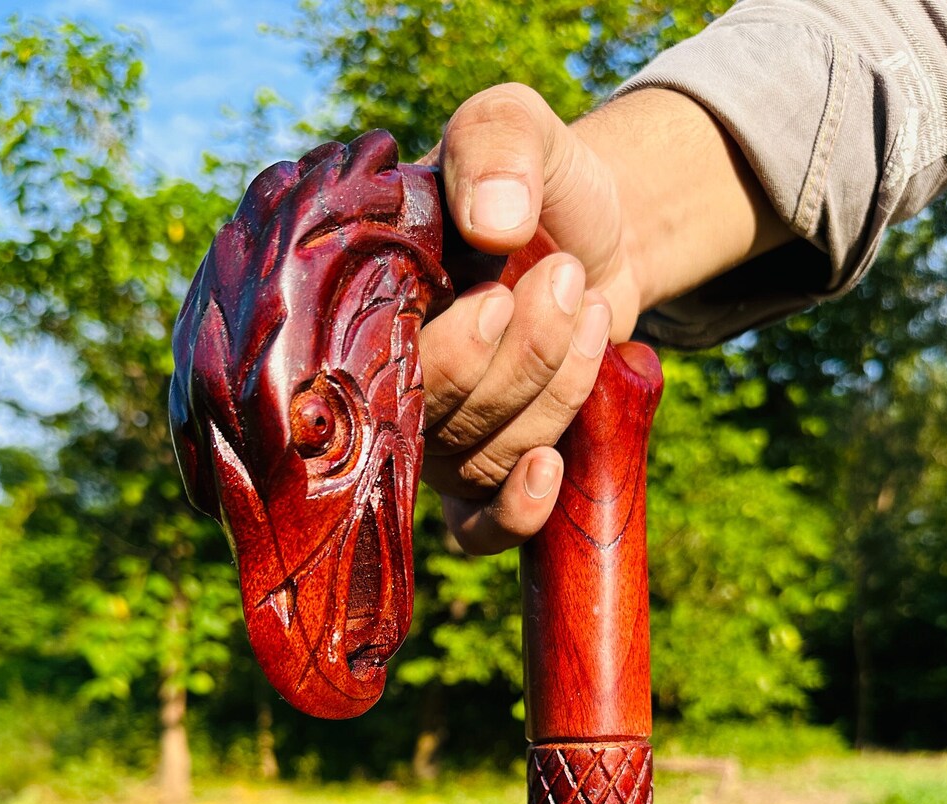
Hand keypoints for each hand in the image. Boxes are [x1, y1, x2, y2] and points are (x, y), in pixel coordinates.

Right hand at [419, 84, 641, 554]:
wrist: (585, 231)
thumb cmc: (529, 182)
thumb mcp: (512, 129)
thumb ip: (497, 145)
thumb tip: (495, 225)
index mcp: (359, 311)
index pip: (373, 368)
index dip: (444, 351)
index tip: (498, 295)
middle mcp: (381, 388)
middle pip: (438, 421)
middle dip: (519, 357)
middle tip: (563, 278)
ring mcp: (432, 440)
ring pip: (482, 457)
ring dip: (551, 389)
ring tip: (587, 304)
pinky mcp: (484, 474)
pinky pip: (482, 530)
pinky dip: (516, 510)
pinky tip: (549, 468)